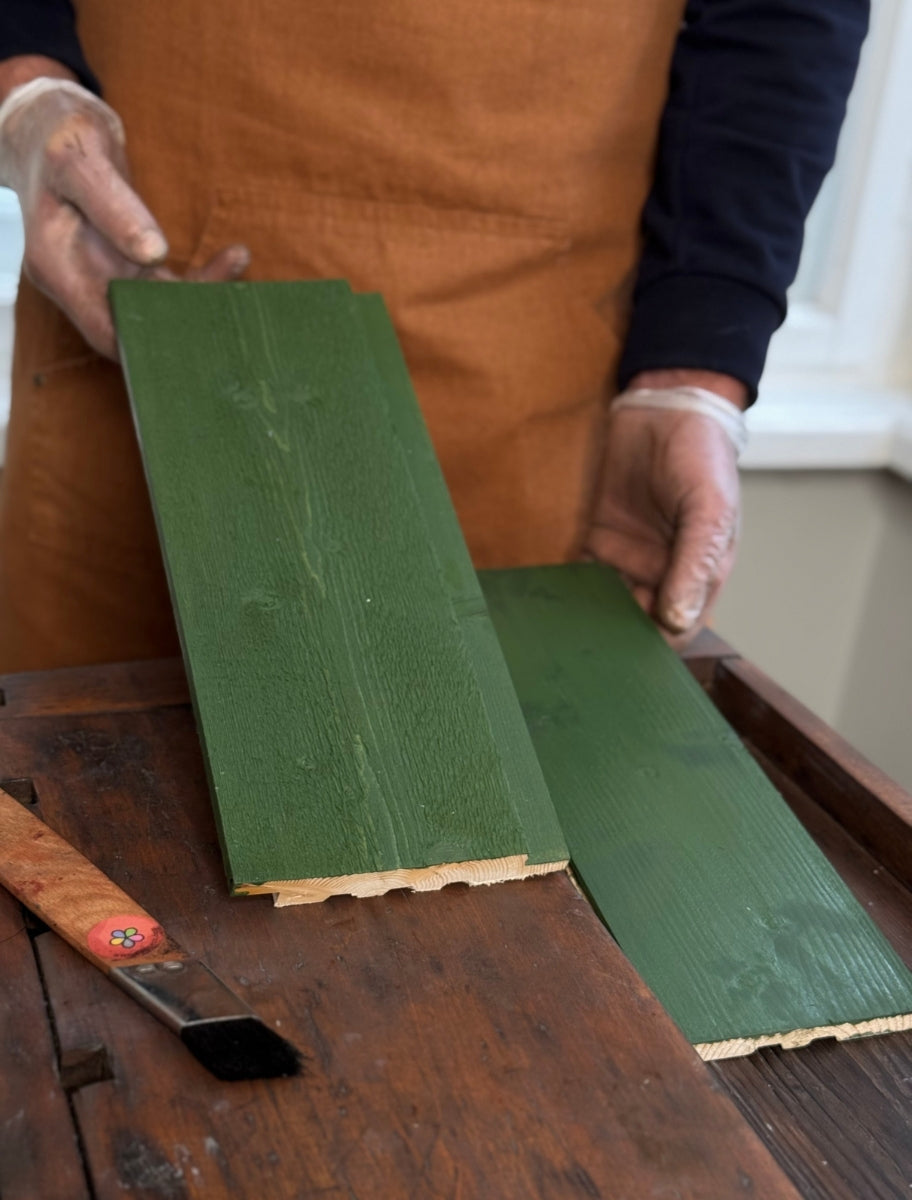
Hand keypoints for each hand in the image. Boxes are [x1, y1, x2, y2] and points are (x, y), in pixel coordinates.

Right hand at [0, 73, 248, 358]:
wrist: (50, 126)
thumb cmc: (58, 136)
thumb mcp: (78, 159)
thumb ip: (111, 205)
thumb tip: (152, 253)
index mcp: (55, 267)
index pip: (104, 331)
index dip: (149, 340)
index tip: (194, 324)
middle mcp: (80, 282)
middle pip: (137, 326)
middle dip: (185, 320)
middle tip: (229, 302)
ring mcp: (106, 276)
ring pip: (160, 308)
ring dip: (202, 294)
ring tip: (236, 260)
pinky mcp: (129, 266)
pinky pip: (170, 285)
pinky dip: (201, 277)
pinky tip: (235, 256)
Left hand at [583, 371, 744, 646]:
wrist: (665, 408)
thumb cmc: (702, 457)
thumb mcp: (709, 510)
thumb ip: (695, 563)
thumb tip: (676, 618)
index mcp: (696, 576)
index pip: (674, 630)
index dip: (652, 648)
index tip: (624, 660)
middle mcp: (659, 573)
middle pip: (633, 623)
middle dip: (610, 638)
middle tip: (578, 654)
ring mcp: (624, 557)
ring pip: (601, 603)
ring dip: (581, 617)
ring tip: (556, 633)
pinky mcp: (594, 537)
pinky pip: (576, 572)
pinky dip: (562, 587)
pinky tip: (542, 600)